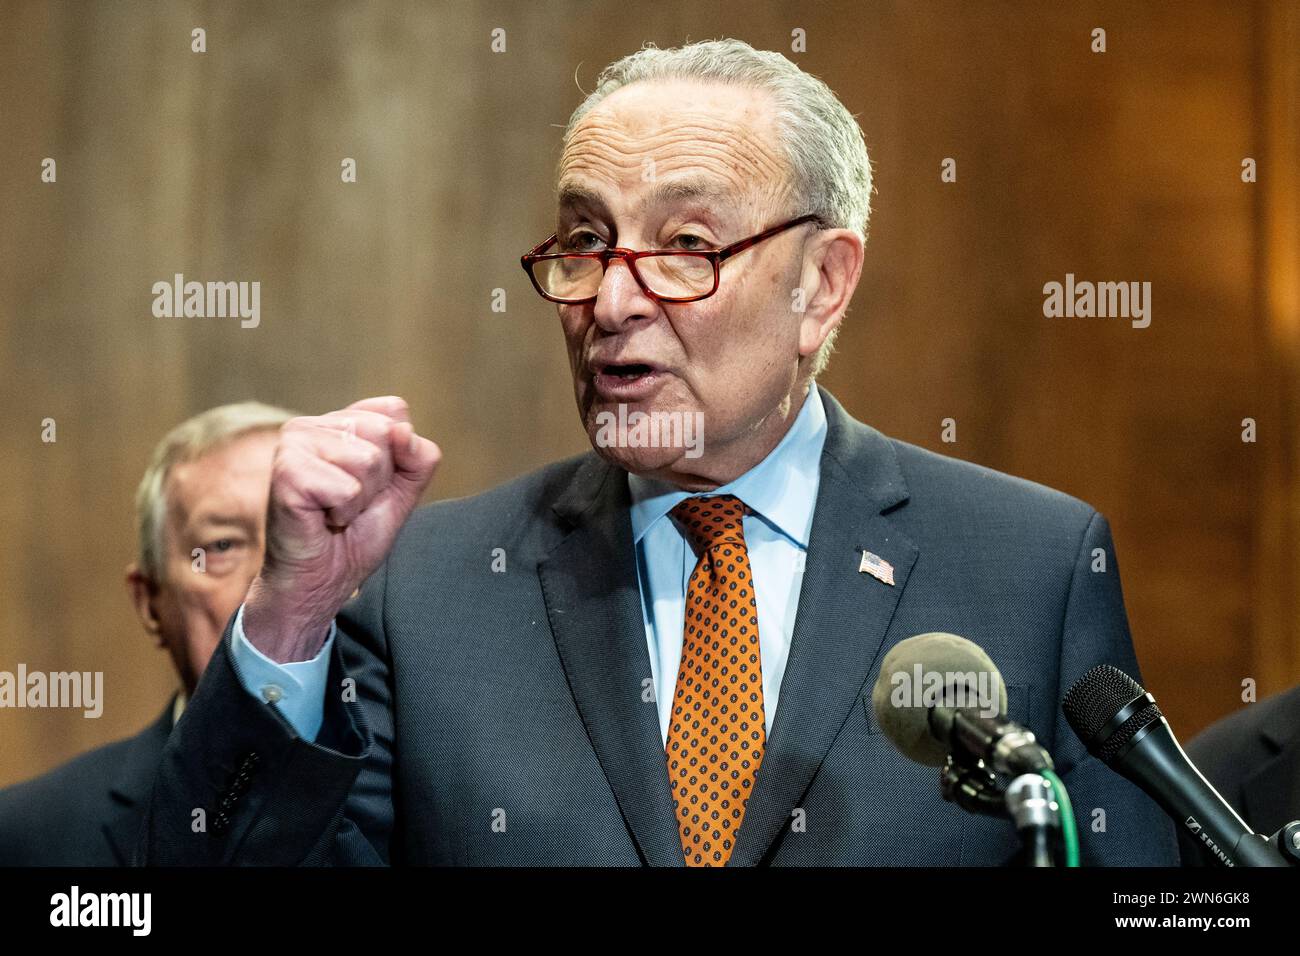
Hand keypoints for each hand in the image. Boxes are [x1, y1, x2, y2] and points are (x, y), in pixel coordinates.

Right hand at [243, 396, 440, 661]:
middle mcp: (311, 424)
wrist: (320, 580)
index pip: (394, 411)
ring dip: (360, 499)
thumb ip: (418, 458)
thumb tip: (403, 431)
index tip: (370, 485)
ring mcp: (294, 444)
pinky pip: (348, 487)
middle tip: (349, 503)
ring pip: (368, 459)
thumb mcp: (402, 491)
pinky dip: (344, 512)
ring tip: (334, 512)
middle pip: (384, 433)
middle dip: (379, 480)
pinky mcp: (286, 471)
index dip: (397, 456)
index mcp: (337, 421)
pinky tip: (321, 520)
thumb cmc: (355, 535)